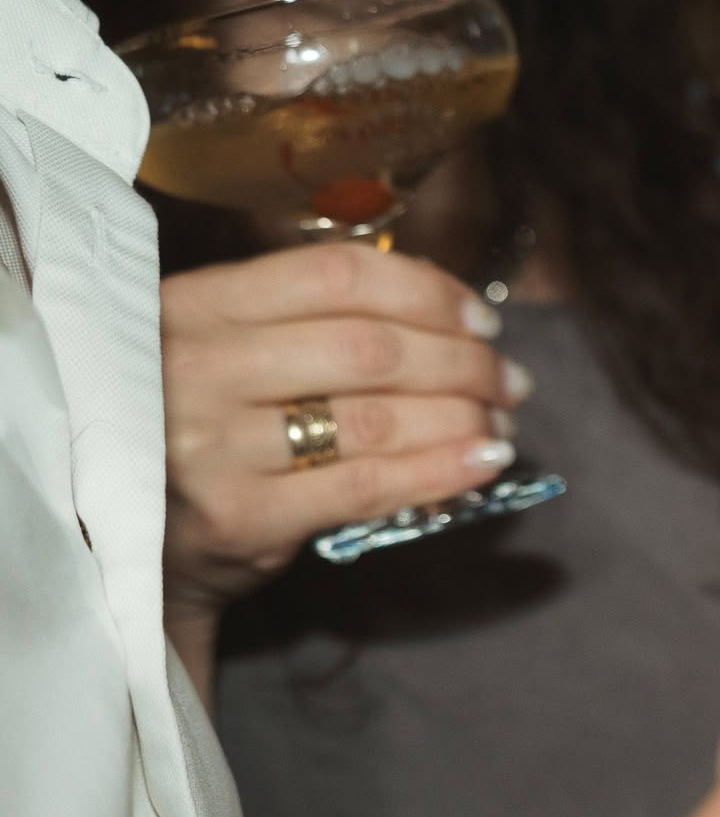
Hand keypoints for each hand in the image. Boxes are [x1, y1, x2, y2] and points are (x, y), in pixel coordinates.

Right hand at [159, 243, 526, 686]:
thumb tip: (440, 316)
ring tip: (501, 424)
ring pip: (378, 418)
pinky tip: (483, 462)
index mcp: (189, 306)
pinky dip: (442, 471)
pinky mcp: (243, 518)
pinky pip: (369, 485)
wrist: (114, 541)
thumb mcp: (213, 350)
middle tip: (509, 380)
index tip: (480, 319)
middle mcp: (195, 368)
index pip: (333, 275)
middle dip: (463, 362)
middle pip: (370, 347)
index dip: (425, 290)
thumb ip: (300, 324)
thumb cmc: (184, 430)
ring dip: (462, 417)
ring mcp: (215, 447)